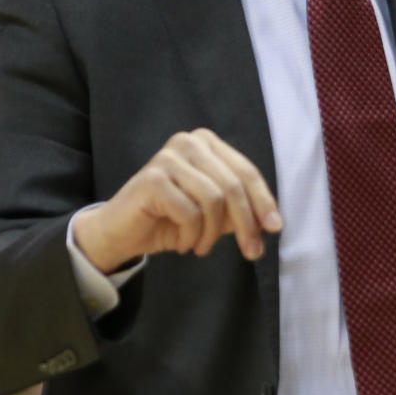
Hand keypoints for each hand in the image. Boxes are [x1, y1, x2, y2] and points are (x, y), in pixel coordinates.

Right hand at [73, 128, 281, 271]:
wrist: (120, 232)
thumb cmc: (167, 220)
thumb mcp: (212, 214)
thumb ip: (238, 210)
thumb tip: (270, 222)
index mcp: (205, 143)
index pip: (245, 172)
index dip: (263, 202)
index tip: (275, 229)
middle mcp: (188, 142)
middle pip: (233, 186)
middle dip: (247, 223)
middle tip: (252, 252)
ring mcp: (168, 158)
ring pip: (214, 200)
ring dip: (212, 233)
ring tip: (202, 246)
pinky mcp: (153, 179)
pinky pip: (190, 212)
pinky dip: (192, 236)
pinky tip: (183, 243)